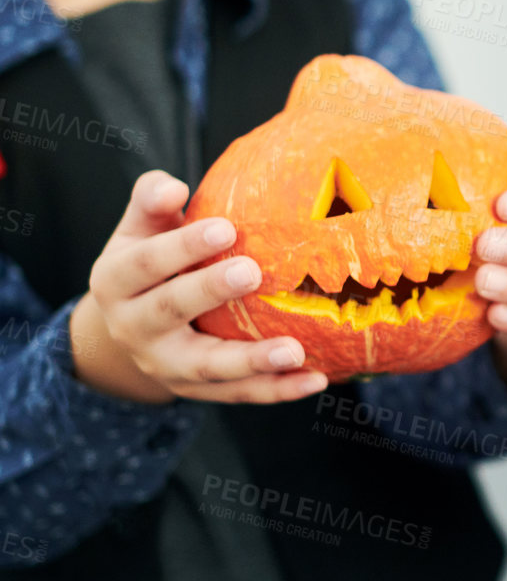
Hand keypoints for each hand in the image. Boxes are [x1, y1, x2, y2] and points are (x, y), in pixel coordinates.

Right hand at [71, 170, 327, 403]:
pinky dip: (278, 390)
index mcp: (116, 281)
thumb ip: (153, 201)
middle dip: (209, 291)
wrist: (134, 327)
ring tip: (294, 351)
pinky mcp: (196, 391)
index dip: (182, 246)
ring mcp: (165, 365)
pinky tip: (316, 379)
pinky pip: (239, 393)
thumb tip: (173, 187)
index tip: (225, 228)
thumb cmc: (153, 260)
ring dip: (252, 360)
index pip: (144, 263)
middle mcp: (133, 327)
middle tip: (251, 272)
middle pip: (169, 310)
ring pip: (208, 366)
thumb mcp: (142, 229)